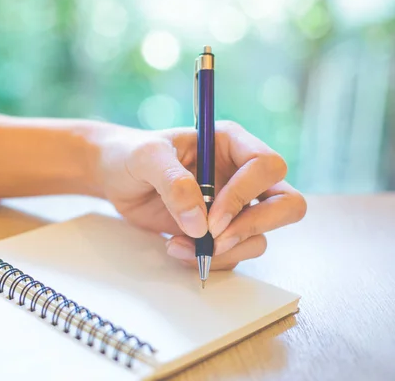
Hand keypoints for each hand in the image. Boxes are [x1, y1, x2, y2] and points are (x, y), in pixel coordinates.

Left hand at [97, 120, 306, 269]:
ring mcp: (234, 205)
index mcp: (231, 143)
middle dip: (254, 227)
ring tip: (180, 244)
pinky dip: (209, 259)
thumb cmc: (131, 155)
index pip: (267, 166)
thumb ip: (173, 182)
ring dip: (226, 250)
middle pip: (287, 204)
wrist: (115, 177)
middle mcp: (241, 174)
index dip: (245, 195)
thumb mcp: (146, 157)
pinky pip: (234, 253)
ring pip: (260, 236)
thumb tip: (200, 224)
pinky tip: (175, 248)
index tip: (211, 218)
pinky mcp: (219, 230)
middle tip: (216, 239)